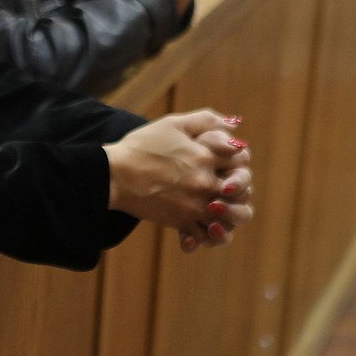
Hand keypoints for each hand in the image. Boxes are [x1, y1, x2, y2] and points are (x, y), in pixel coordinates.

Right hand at [104, 110, 253, 250]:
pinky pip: (206, 235)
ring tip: (216, 210)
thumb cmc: (140, 146)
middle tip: (227, 188)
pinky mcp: (181, 221)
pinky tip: (202, 226)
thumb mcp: (172, 124)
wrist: (113, 174)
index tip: (228, 162)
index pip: (241, 159)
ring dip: (228, 216)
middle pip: (242, 192)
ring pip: (228, 218)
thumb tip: (235, 123)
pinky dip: (208, 234)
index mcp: (205, 156)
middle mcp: (205, 182)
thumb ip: (205, 120)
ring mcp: (195, 204)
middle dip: (239, 190)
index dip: (237, 160)